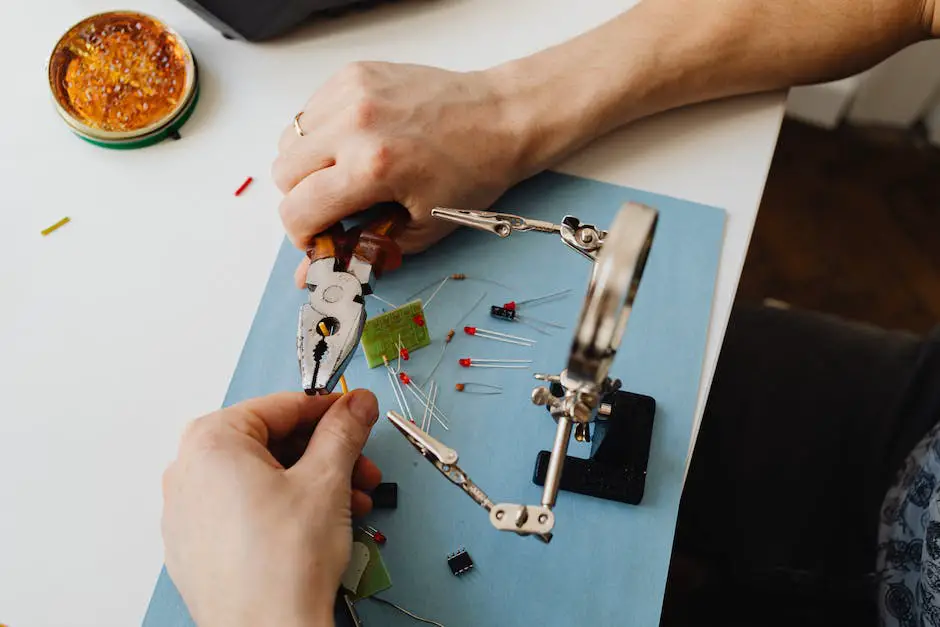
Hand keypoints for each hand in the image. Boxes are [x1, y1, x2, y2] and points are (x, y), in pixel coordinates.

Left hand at [161, 390, 381, 626]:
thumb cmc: (283, 565)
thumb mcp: (328, 479)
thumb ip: (344, 430)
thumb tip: (356, 404)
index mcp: (211, 442)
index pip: (281, 407)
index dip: (329, 409)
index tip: (357, 412)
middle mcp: (188, 472)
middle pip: (271, 443)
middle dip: (326, 455)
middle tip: (361, 466)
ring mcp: (187, 513)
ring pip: (261, 478)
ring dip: (313, 483)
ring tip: (350, 504)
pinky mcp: (195, 547)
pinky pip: (244, 509)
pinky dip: (283, 507)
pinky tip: (319, 524)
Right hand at [272, 61, 530, 286]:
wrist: (500, 118)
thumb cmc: (471, 174)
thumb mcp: (421, 228)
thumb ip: (361, 251)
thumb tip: (312, 274)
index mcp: (373, 166)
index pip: (296, 209)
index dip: (303, 235)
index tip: (323, 238)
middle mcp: (355, 124)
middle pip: (283, 174)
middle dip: (303, 200)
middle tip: (337, 206)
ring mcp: (351, 92)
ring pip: (290, 140)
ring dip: (309, 165)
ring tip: (348, 171)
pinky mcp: (354, 73)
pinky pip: (310, 111)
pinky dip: (322, 134)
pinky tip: (356, 143)